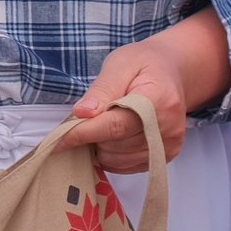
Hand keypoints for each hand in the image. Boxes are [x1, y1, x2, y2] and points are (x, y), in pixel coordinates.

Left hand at [65, 9, 230, 172]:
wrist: (172, 71)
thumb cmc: (146, 64)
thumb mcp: (120, 63)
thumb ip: (101, 89)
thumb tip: (82, 113)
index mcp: (159, 100)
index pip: (116, 125)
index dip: (84, 132)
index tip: (59, 138)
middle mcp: (168, 128)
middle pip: (114, 145)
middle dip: (92, 133)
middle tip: (90, 114)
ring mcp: (168, 145)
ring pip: (116, 160)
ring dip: (101, 145)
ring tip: (105, 120)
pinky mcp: (164, 157)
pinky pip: (126, 166)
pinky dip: (112, 154)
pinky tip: (114, 134)